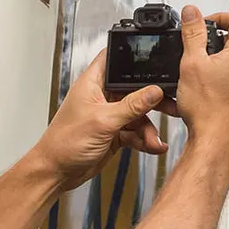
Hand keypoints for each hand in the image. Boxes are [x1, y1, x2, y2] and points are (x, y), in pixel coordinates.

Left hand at [31, 49, 169, 191]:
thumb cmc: (64, 143)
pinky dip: (145, 139)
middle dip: (153, 98)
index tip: (156, 60)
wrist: (57, 173)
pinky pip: (136, 131)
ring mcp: (109, 115)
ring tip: (154, 140)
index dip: (133, 55)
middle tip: (171, 105)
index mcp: (93, 83)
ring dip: (149, 127)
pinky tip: (153, 146)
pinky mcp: (114, 132)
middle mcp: (102, 96)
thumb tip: (154, 91)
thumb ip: (132, 105)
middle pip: (134, 88)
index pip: (115, 58)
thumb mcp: (103, 121)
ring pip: (138, 113)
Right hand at [174, 6, 228, 153]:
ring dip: (216, 61)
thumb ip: (193, 34)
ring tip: (197, 72)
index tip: (204, 24)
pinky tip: (203, 88)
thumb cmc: (206, 108)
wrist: (215, 141)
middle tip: (196, 50)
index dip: (220, 16)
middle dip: (214, 42)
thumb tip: (192, 12)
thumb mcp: (191, 63)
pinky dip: (220, 77)